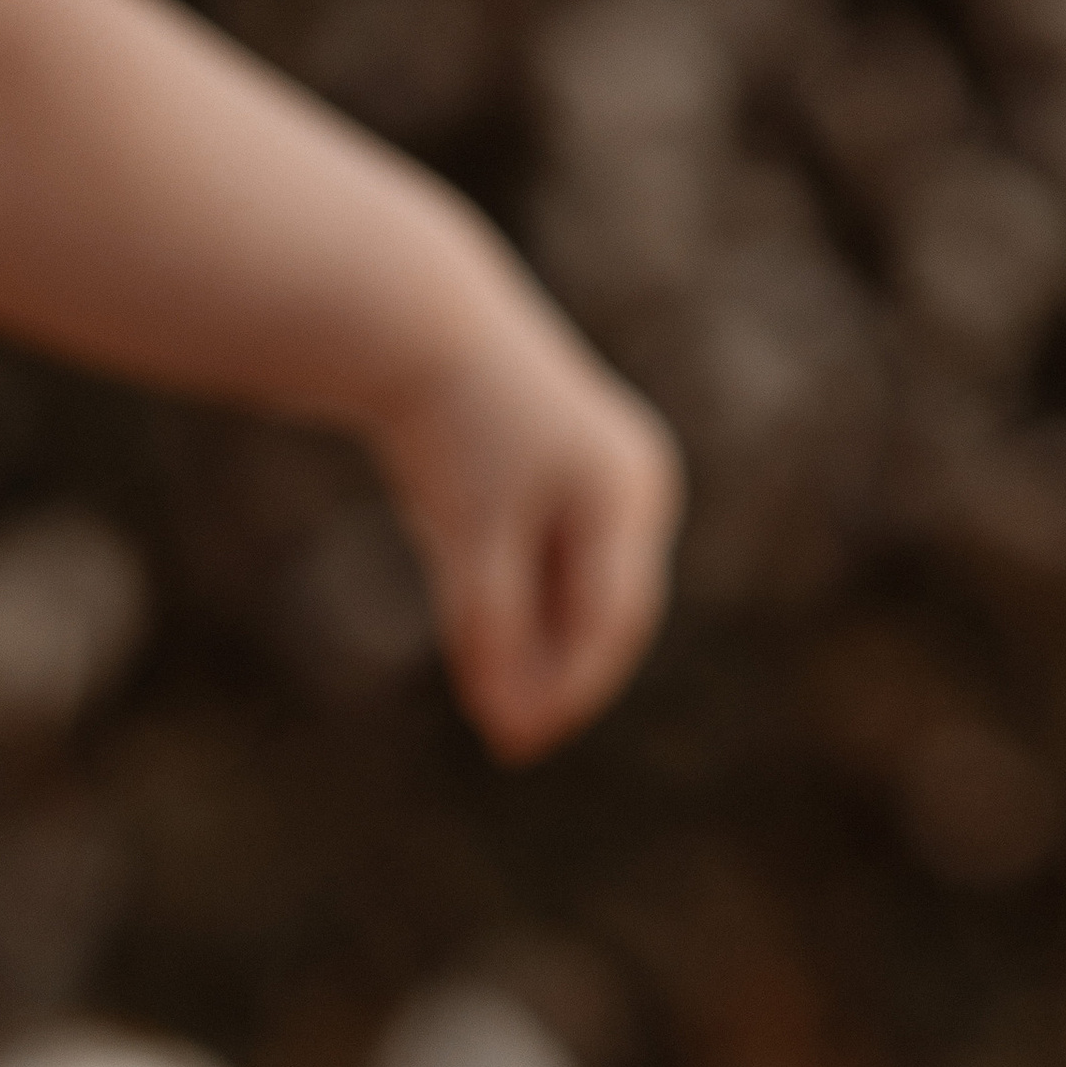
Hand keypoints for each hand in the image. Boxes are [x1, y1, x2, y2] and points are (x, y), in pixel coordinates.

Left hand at [374, 279, 683, 761]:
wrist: (425, 325)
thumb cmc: (448, 427)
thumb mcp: (468, 540)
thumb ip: (490, 632)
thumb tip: (508, 723)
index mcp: (624, 491)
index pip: (610, 621)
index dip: (567, 691)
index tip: (515, 741)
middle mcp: (639, 484)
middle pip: (609, 613)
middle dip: (559, 680)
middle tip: (506, 740)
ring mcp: (620, 478)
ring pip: (587, 593)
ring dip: (545, 652)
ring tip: (491, 704)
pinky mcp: (587, 477)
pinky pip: (568, 565)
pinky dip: (533, 609)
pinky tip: (490, 648)